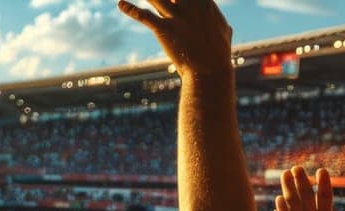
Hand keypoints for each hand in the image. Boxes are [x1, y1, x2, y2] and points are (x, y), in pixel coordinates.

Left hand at [118, 0, 233, 76]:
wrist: (209, 70)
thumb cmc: (219, 52)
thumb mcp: (223, 30)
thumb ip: (216, 17)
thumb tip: (218, 20)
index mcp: (204, 1)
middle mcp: (190, 4)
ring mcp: (177, 16)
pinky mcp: (164, 29)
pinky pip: (143, 16)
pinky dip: (130, 9)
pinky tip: (121, 4)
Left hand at [270, 167, 344, 210]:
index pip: (326, 200)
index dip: (324, 184)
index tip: (322, 171)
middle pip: (308, 198)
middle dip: (303, 181)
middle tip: (298, 167)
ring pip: (295, 203)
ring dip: (290, 187)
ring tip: (286, 173)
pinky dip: (282, 206)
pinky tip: (279, 196)